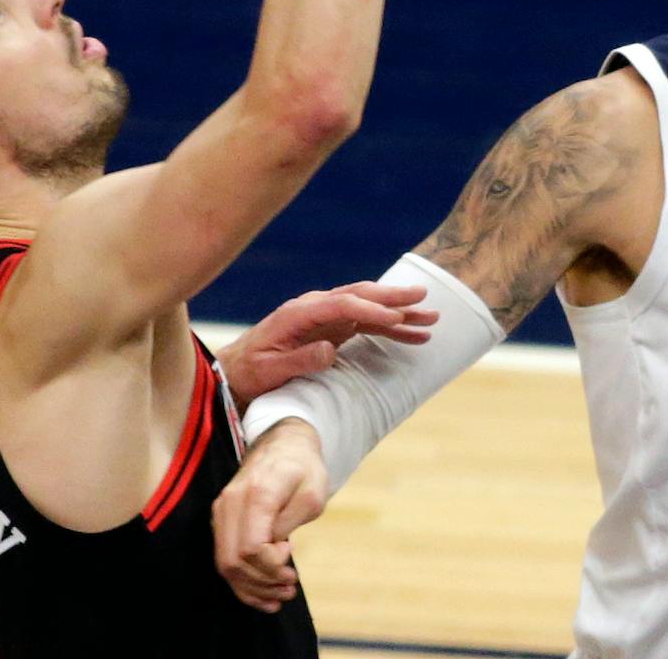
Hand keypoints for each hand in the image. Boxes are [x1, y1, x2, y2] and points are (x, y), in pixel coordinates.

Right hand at [214, 419, 328, 612]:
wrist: (283, 443)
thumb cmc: (303, 468)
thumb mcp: (312, 493)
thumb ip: (291, 522)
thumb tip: (273, 548)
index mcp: (256, 494)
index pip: (251, 547)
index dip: (271, 565)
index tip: (292, 558)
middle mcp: (230, 503)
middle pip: (233, 560)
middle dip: (262, 582)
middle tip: (290, 588)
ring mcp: (221, 511)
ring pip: (225, 564)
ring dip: (251, 587)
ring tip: (280, 596)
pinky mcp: (221, 519)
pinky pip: (223, 557)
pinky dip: (240, 581)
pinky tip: (261, 594)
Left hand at [217, 281, 436, 405]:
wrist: (236, 371)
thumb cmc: (250, 372)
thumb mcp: (268, 370)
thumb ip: (298, 360)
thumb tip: (330, 349)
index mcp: (299, 313)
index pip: (342, 304)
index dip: (370, 310)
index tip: (396, 319)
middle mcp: (315, 308)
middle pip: (361, 296)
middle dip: (394, 298)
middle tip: (425, 298)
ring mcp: (326, 317)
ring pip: (369, 308)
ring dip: (399, 313)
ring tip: (431, 317)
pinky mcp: (333, 328)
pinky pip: (366, 324)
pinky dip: (390, 328)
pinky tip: (412, 334)